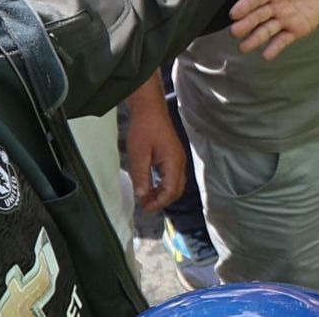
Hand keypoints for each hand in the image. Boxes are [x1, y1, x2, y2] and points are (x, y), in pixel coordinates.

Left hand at [125, 88, 186, 211]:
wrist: (150, 109)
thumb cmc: (144, 129)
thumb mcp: (139, 154)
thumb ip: (141, 176)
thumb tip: (142, 196)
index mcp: (173, 162)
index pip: (170, 191)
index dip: (158, 203)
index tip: (143, 208)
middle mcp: (180, 162)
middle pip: (176, 190)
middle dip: (161, 201)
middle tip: (144, 205)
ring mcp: (178, 159)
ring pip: (175, 184)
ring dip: (162, 194)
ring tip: (145, 197)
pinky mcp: (174, 156)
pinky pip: (172, 177)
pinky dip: (163, 185)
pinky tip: (150, 186)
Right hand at [229, 0, 318, 59]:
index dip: (245, 4)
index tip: (233, 12)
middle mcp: (275, 3)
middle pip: (257, 15)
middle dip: (246, 23)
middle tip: (234, 32)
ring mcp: (284, 16)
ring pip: (266, 29)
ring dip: (255, 38)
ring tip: (244, 47)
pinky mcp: (296, 27)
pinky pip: (284, 39)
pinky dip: (275, 47)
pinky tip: (266, 55)